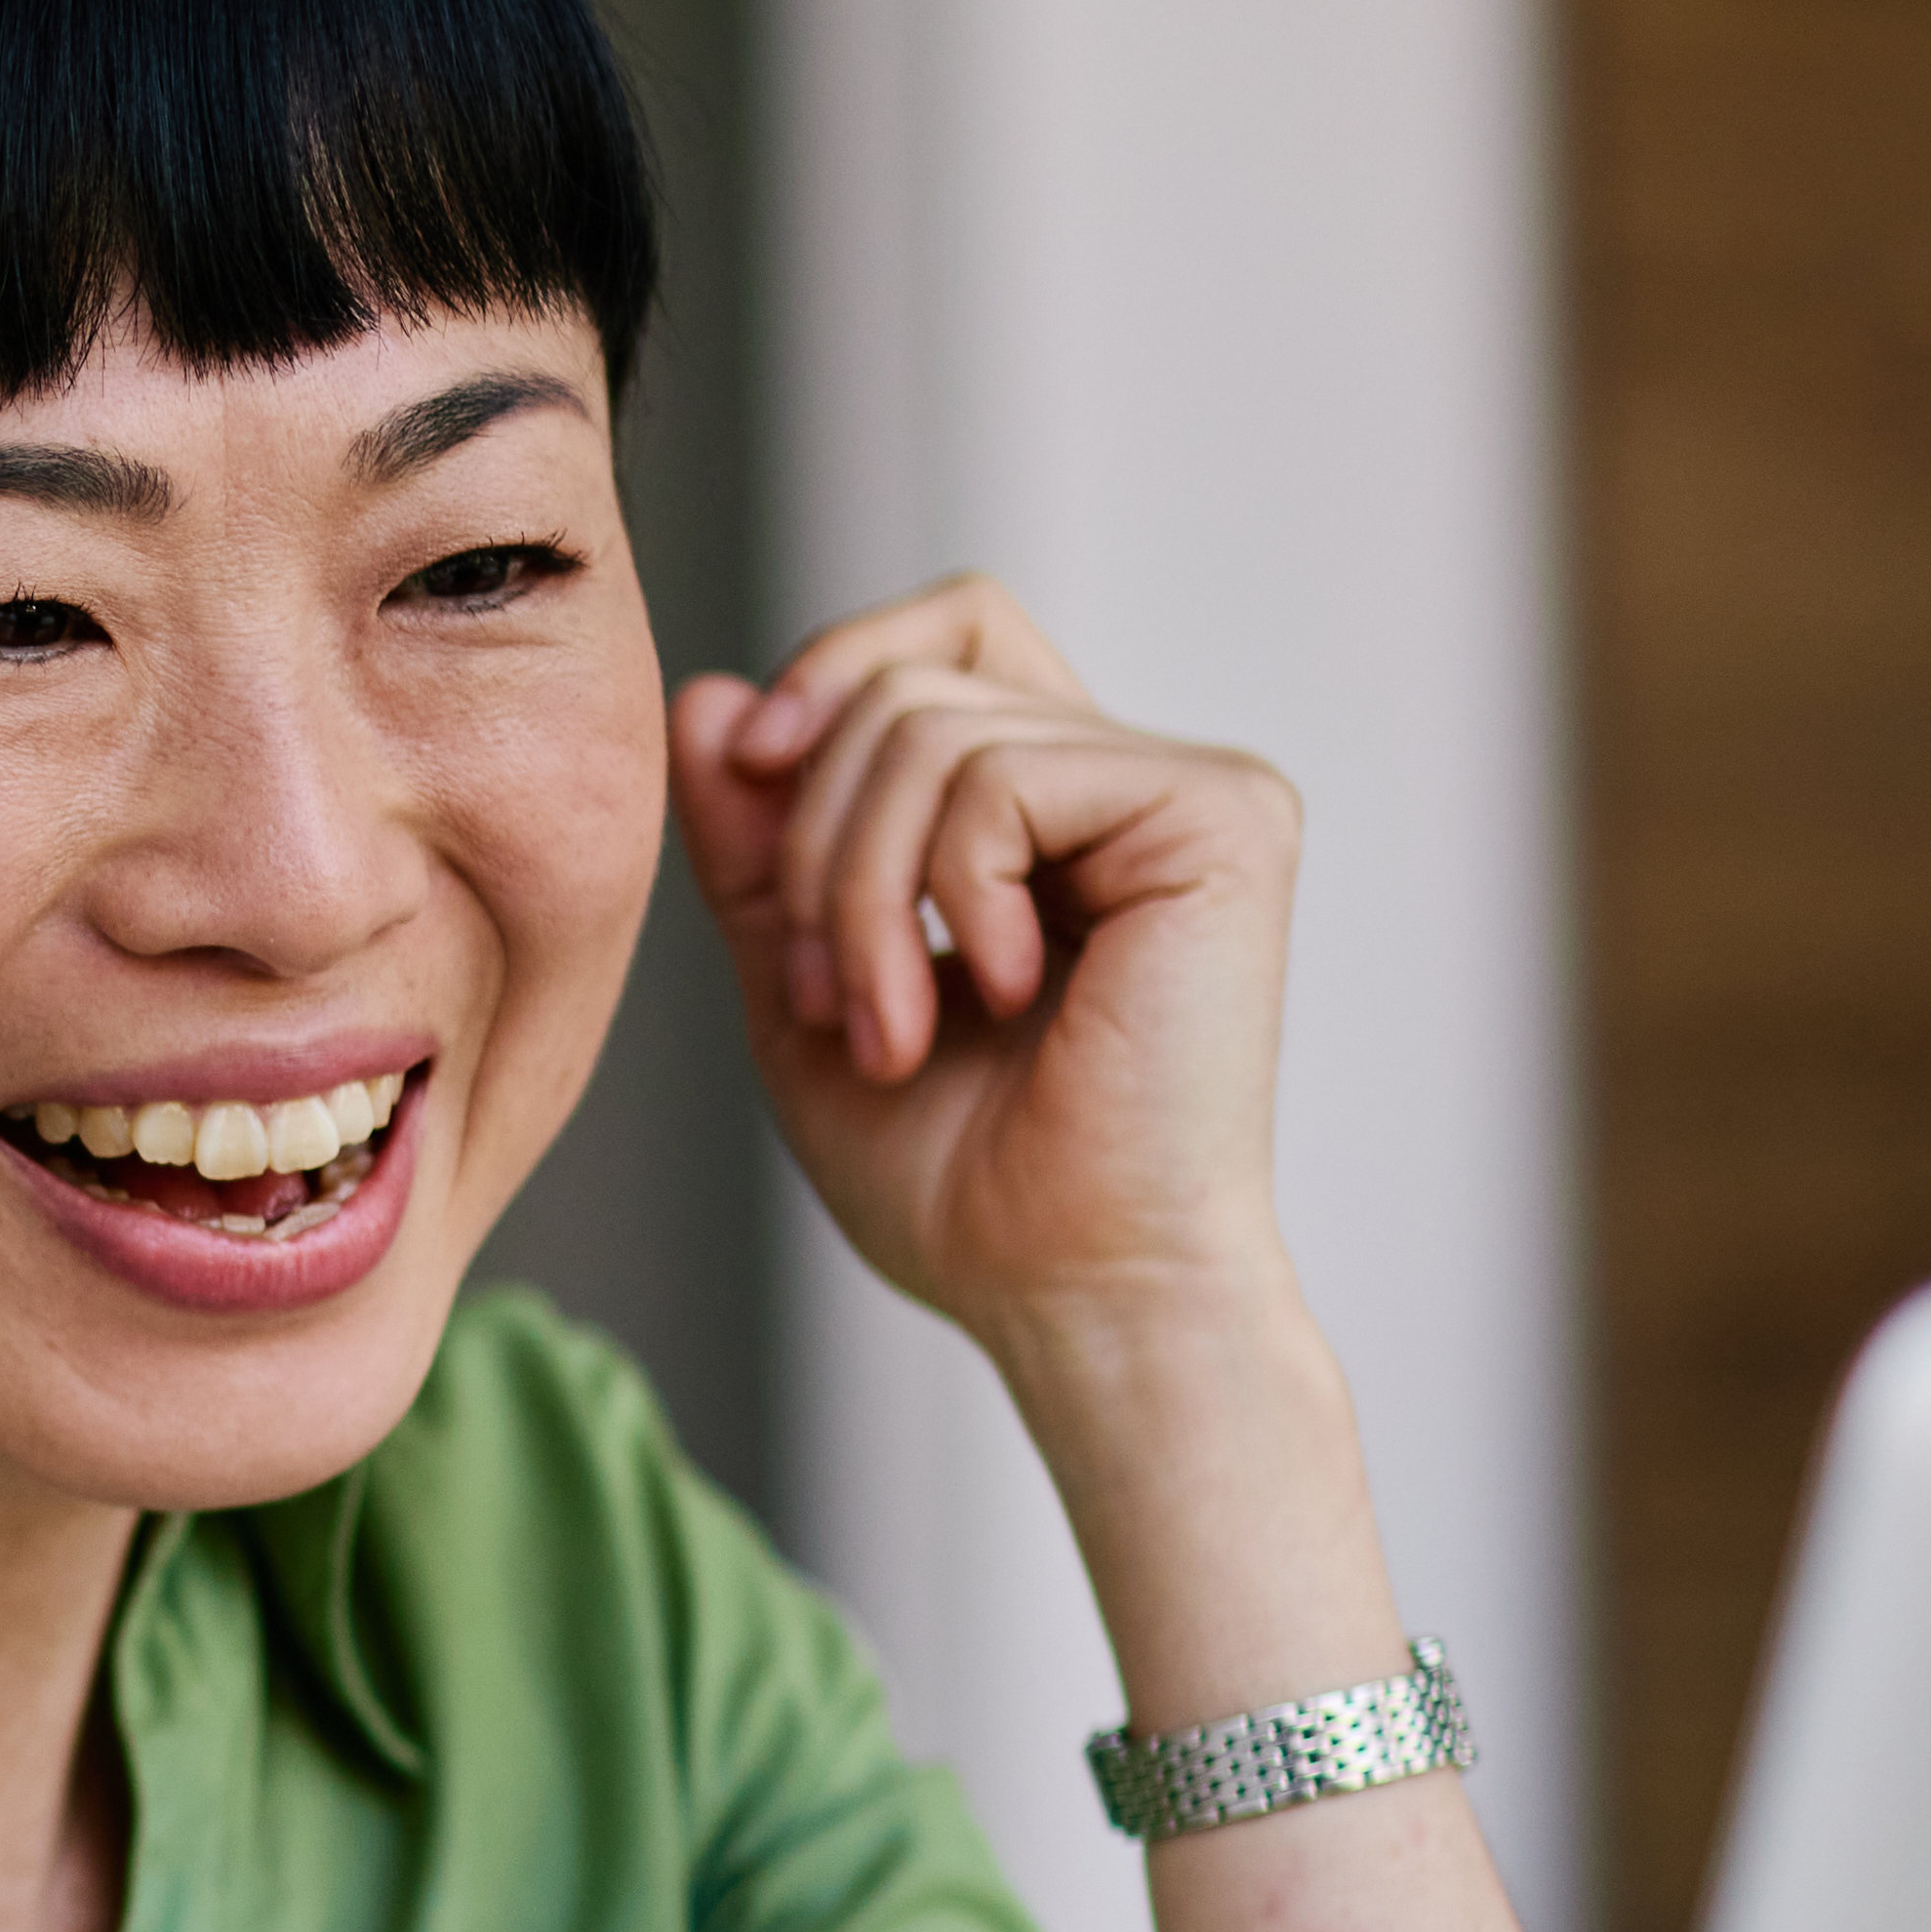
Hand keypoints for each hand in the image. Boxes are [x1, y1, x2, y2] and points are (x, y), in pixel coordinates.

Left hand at [671, 576, 1309, 1394]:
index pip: (940, 639)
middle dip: (815, 843)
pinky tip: (996, 995)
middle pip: (908, 681)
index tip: (747, 777)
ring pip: (931, 727)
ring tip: (895, 1027)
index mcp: (1056, 812)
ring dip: (862, 895)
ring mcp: (1189, 789)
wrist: (1070, 1293)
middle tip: (832, 999)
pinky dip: (947, 896)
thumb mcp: (809, 983)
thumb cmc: (962, 1184)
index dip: (829, 679)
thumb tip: (708, 697)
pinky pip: (1001, 774)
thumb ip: (759, 847)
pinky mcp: (1222, 815)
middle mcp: (1133, 782)